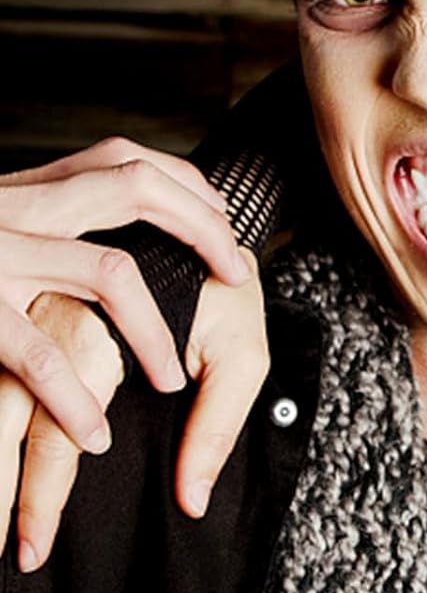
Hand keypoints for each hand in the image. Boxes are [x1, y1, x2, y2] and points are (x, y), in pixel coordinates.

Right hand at [0, 138, 247, 453]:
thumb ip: (42, 227)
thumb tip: (109, 240)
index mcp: (21, 190)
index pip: (125, 158)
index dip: (187, 184)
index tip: (226, 221)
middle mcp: (11, 208)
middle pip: (135, 186)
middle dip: (201, 226)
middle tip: (237, 274)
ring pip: (109, 273)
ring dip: (156, 330)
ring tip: (175, 379)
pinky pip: (42, 353)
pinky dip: (78, 399)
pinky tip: (97, 434)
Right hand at [1, 255, 268, 570]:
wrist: (206, 224)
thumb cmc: (224, 293)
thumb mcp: (241, 355)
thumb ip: (214, 426)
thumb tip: (191, 500)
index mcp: (95, 334)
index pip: (58, 438)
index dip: (44, 499)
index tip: (35, 549)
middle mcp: (46, 318)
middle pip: (4, 422)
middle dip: (0, 493)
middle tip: (7, 551)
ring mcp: (25, 306)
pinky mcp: (22, 307)